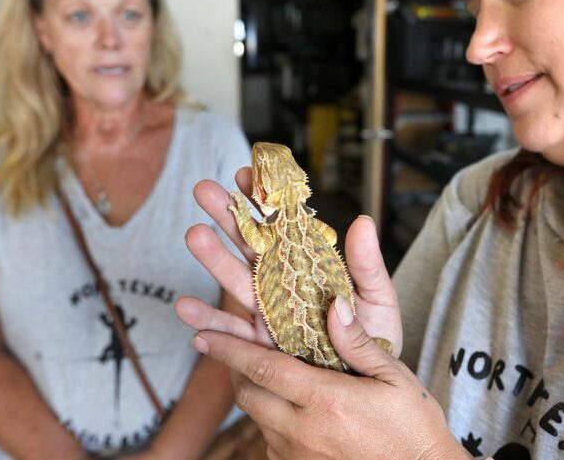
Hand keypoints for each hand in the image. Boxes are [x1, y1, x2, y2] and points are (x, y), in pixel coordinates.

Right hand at [175, 167, 402, 358]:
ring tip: (194, 236)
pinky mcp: (257, 346)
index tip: (247, 174)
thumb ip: (366, 265)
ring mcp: (266, 312)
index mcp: (310, 264)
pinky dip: (207, 323)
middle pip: (251, 244)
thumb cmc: (375, 339)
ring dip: (212, 259)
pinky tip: (186, 310)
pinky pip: (229, 335)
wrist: (368, 389)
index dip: (264, 199)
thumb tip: (364, 221)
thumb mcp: (377, 300)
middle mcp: (282, 283)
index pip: (284, 224)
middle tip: (204, 189)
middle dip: (227, 216)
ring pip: (235, 281)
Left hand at [190, 295, 466, 459]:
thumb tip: (334, 306)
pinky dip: (270, 420)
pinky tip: (290, 408)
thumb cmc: (413, 428)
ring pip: (257, 418)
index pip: (264, 369)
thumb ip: (359, 343)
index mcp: (326, 401)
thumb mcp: (395, 379)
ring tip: (262, 373)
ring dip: (253, 393)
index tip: (202, 334)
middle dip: (234, 368)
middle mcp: (304, 432)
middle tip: (228, 346)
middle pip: (249, 394)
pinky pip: (271, 441)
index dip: (228, 349)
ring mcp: (299, 456)